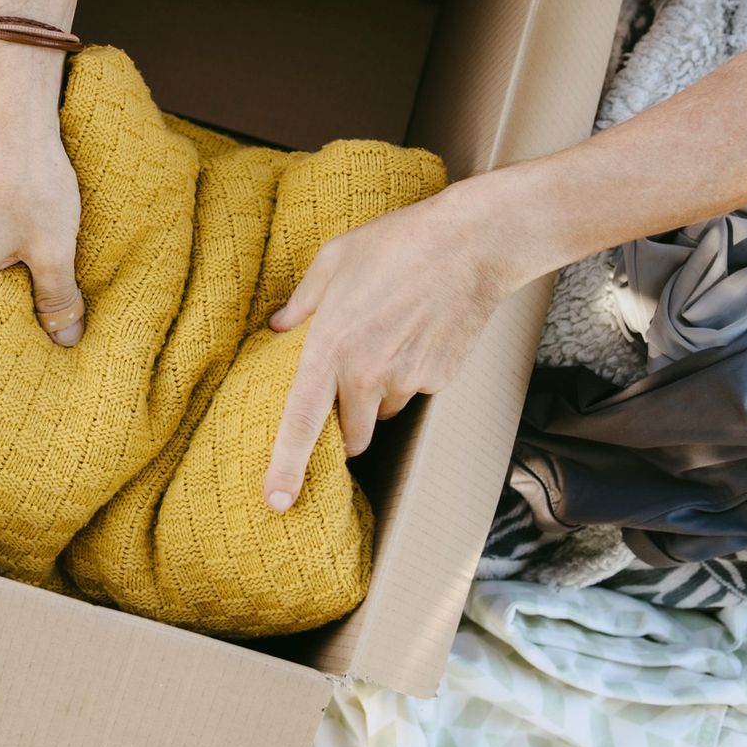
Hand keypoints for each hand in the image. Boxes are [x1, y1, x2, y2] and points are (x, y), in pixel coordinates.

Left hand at [262, 180, 528, 510]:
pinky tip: (420, 332)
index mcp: (330, 348)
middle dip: (346, 427)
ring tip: (391, 337)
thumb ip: (301, 303)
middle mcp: (367, 375)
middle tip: (349, 387)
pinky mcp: (440, 379)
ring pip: (385, 411)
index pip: (301, 422)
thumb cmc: (395, 244)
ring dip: (380, 394)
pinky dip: (414, 373)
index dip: (286, 466)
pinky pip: (417, 390)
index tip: (277, 502)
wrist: (470, 244)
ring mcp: (408, 380)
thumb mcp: (333, 261)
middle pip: (351, 436)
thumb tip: (278, 327)